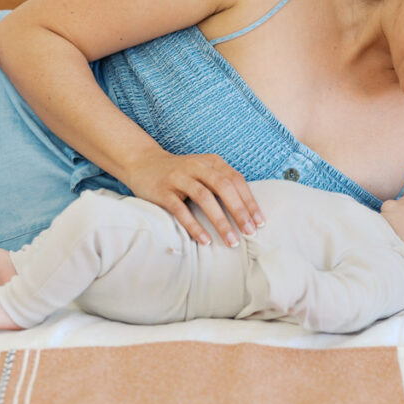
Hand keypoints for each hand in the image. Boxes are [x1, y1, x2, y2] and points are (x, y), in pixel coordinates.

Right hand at [125, 149, 263, 246]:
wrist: (143, 163)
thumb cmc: (181, 173)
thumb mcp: (204, 171)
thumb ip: (223, 184)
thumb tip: (248, 212)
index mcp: (212, 162)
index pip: (236, 181)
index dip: (250, 202)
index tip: (260, 223)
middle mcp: (197, 166)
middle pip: (223, 187)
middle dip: (239, 211)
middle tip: (250, 233)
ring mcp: (179, 177)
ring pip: (204, 198)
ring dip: (220, 221)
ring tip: (231, 241)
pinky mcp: (163, 190)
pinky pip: (181, 209)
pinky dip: (194, 225)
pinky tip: (205, 240)